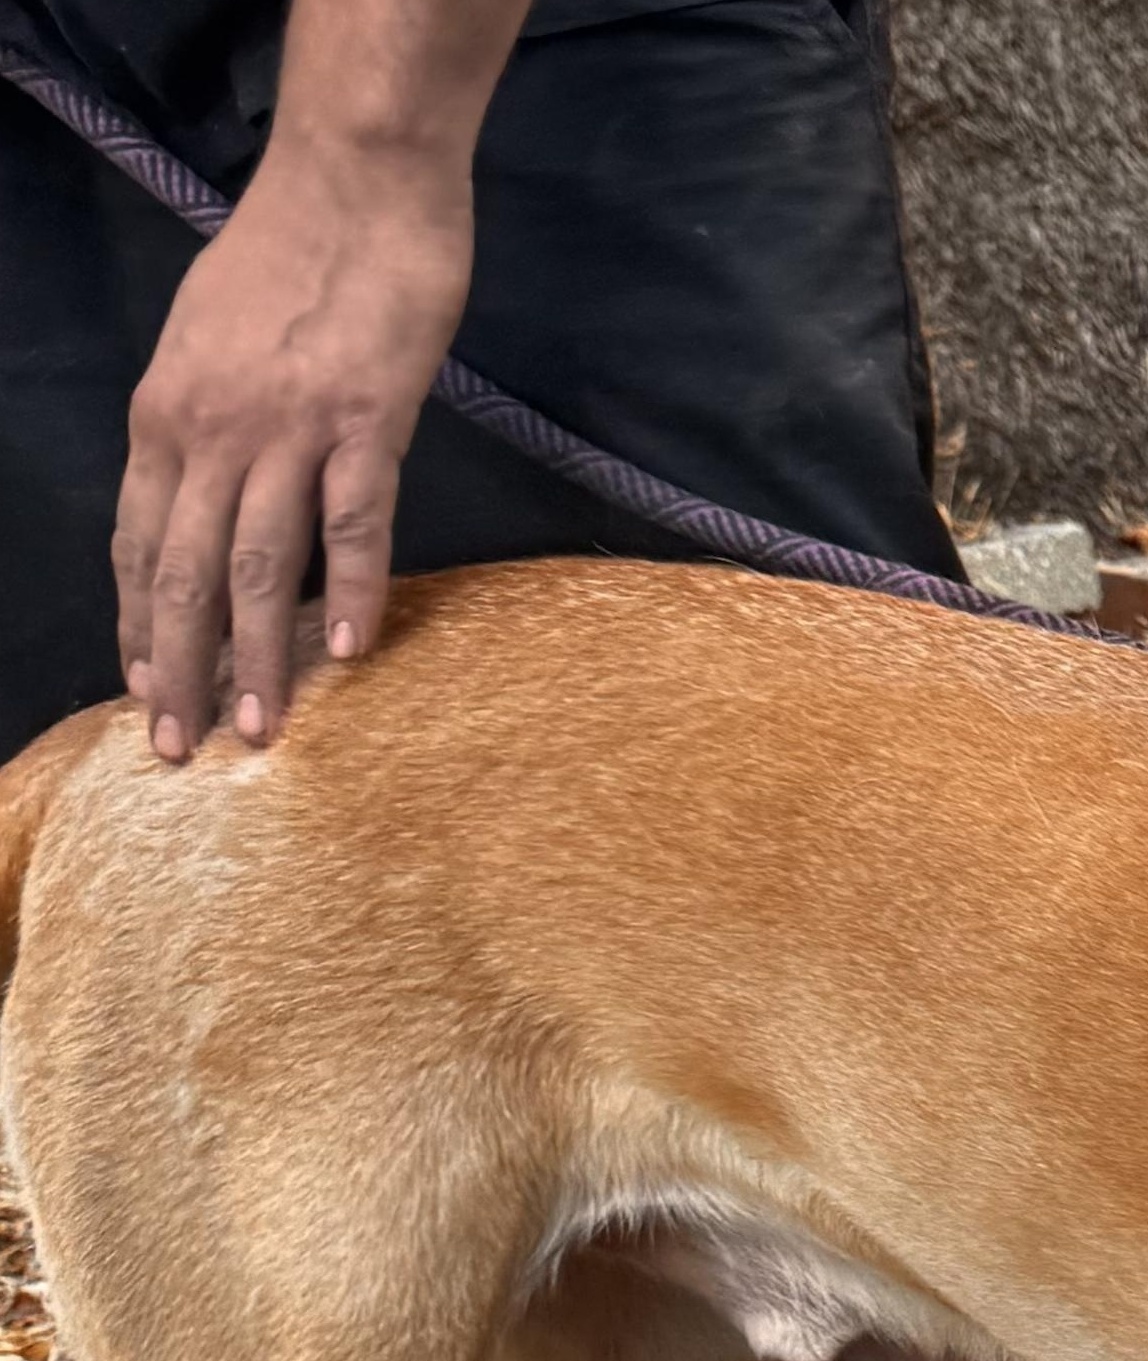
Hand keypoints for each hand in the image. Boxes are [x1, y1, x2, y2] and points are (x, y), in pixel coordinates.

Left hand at [116, 143, 471, 759]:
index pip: (137, 542)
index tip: (148, 697)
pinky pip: (352, 521)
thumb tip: (210, 495)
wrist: (356, 178)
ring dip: (257, 657)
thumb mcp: (210, 342)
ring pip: (255, 564)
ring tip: (264, 731)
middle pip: (183, 572)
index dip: (139, 628)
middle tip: (186, 751)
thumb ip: (206, 423)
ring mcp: (288, 428)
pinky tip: (350, 649)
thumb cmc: (291, 255)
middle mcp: (211, 429)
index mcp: (166, 412)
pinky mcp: (365, 421)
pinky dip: (350, 587)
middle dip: (181, 670)